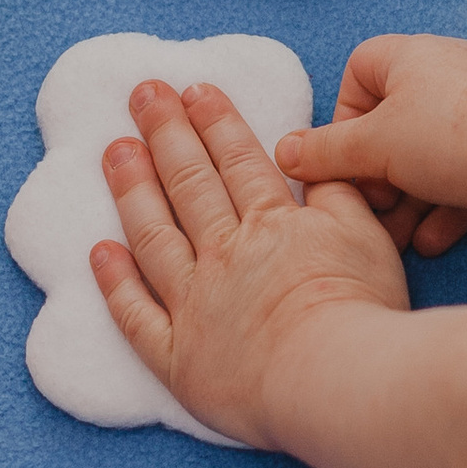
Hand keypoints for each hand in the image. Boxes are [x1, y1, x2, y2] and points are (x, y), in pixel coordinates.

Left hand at [95, 79, 409, 448]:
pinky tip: (99, 252)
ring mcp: (196, 304)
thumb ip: (336, 196)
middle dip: (166, 133)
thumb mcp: (367, 235)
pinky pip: (136, 314)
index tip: (192, 90)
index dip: (215, 121)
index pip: (238, 161)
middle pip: (190, 183)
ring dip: (132, 189)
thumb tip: (311, 162)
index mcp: (274, 224)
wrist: (334, 377)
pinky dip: (115, 283)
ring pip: (155, 235)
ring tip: (114, 151)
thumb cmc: (360, 309)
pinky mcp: (179, 357)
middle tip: (142, 94)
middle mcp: (227, 254)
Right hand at [279, 34, 466, 257]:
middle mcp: (447, 80)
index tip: (343, 158)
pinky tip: (432, 242)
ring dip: (408, 205)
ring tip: (396, 242)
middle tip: (372, 211)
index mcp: (411, 59)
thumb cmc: (453, 136)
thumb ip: (325, 153)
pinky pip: (464, 181)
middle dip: (376, 179)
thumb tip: (285, 152)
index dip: (343, 119)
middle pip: (391, 129)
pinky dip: (445, 211)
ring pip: (428, 163)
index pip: (359, 73)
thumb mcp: (372, 146)